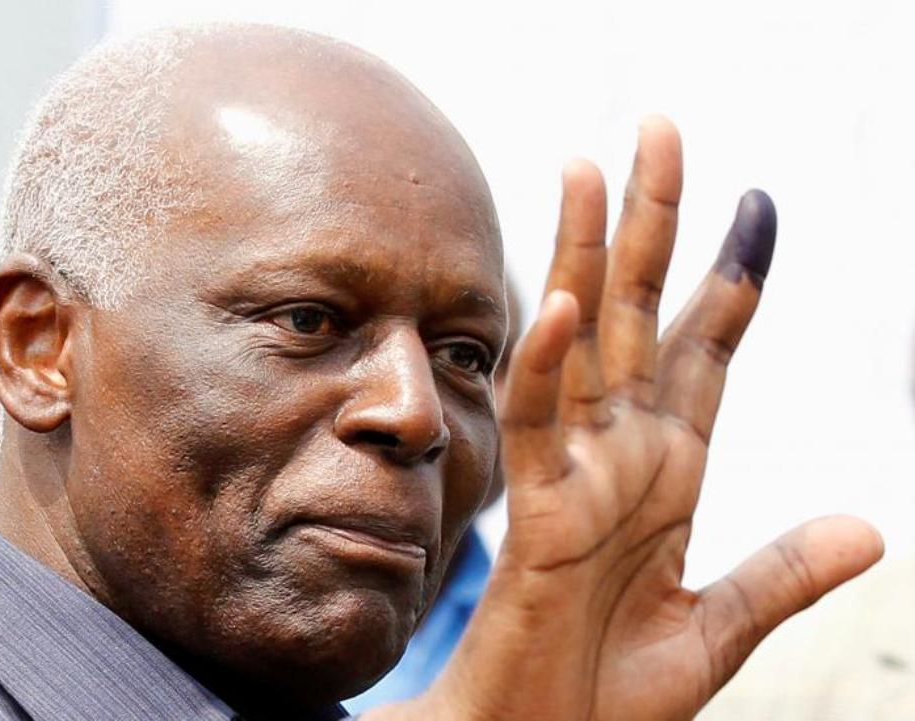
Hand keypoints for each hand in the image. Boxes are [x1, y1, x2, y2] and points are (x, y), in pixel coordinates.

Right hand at [369, 117, 882, 720]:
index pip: (703, 354)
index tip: (758, 206)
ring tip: (589, 168)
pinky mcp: (536, 518)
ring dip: (588, 258)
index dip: (732, 280)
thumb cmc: (610, 698)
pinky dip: (550, 368)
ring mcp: (576, 479)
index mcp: (668, 476)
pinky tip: (569, 306)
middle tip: (662, 130)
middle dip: (654, 223)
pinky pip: (541, 430)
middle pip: (641, 318)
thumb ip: (786, 573)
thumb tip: (867, 527)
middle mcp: (621, 458)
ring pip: (582, 348)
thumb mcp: (719, 630)